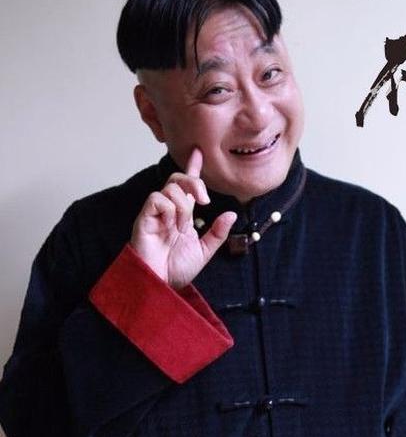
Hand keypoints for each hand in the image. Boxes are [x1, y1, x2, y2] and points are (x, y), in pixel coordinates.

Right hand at [129, 146, 236, 289]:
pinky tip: (170, 225)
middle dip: (194, 181)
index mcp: (182, 216)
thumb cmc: (176, 270)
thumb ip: (217, 233)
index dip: (192, 168)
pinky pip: (157, 199)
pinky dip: (169, 209)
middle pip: (177, 179)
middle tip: (206, 200)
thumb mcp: (204, 251)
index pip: (187, 187)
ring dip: (183, 205)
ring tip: (182, 227)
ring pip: (170, 188)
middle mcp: (168, 211)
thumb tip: (231, 214)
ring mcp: (155, 213)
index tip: (199, 152)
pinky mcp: (144, 218)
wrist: (160, 284)